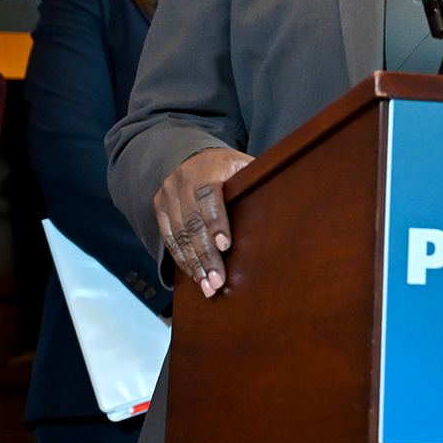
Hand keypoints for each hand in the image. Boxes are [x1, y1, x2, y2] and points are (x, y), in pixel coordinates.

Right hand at [154, 147, 253, 297]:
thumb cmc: (231, 168)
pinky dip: (182, 259)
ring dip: (193, 263)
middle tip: (217, 281)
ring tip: (207, 285)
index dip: (217, 221)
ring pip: (179, 235)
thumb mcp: (245, 166)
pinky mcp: (159, 207)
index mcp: (209, 167)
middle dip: (205, 255)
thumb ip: (256, 182)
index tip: (225, 246)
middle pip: (193, 222)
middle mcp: (183, 179)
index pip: (209, 195)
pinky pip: (169, 238)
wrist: (197, 157)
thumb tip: (284, 202)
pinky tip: (195, 275)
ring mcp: (168, 193)